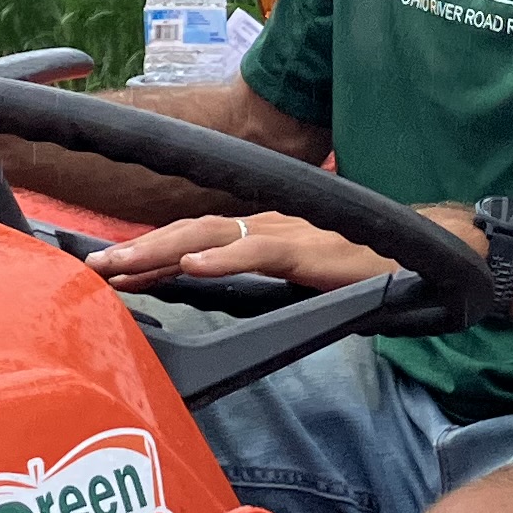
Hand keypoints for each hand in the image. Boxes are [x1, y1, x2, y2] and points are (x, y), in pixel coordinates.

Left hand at [90, 206, 452, 296]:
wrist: (419, 253)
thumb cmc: (358, 268)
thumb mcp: (293, 278)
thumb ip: (253, 279)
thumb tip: (207, 288)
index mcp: (257, 232)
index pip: (190, 238)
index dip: (147, 252)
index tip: (107, 270)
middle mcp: (263, 224)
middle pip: (188, 231)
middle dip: (138, 250)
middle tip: (94, 268)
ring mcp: (284, 233)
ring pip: (210, 235)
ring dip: (161, 250)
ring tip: (123, 265)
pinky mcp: (307, 250)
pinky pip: (258, 251)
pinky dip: (223, 257)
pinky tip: (194, 264)